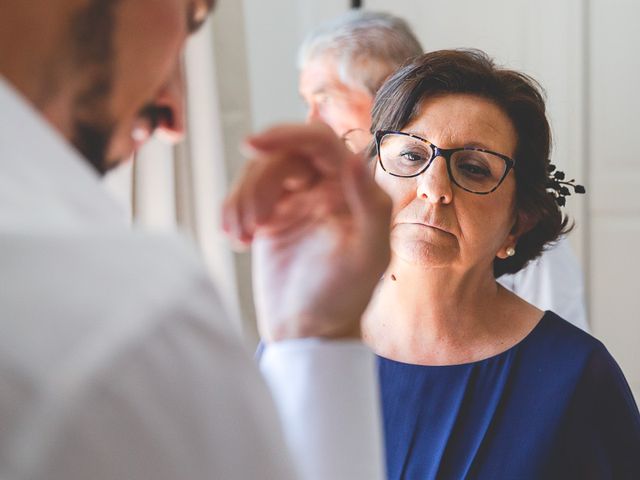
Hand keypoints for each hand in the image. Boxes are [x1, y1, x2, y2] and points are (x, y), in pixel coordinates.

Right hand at [223, 122, 390, 341]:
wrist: (307, 333)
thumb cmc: (344, 299)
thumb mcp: (367, 256)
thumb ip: (368, 206)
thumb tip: (355, 159)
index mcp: (352, 189)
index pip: (320, 142)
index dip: (287, 134)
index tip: (251, 144)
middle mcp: (325, 188)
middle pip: (282, 155)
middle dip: (259, 182)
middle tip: (253, 222)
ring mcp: (295, 201)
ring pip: (260, 173)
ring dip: (242, 200)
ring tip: (241, 236)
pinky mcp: (271, 217)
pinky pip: (244, 195)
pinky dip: (233, 210)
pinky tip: (236, 239)